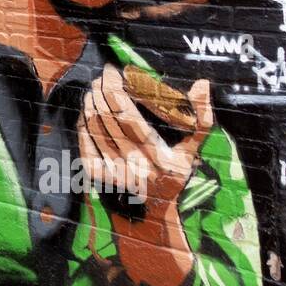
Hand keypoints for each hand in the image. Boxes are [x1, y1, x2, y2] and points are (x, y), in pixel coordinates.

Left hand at [77, 65, 214, 285]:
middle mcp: (134, 166)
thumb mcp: (192, 152)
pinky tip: (86, 110)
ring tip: (93, 88)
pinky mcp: (98, 177)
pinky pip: (85, 143)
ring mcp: (114, 173)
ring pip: (95, 129)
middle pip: (109, 119)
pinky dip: (83, 124)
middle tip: (102, 76)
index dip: (117, 91)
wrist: (152, 212)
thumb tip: (202, 83)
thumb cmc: (173, 175)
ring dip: (91, 104)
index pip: (129, 117)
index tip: (114, 72)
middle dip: (101, 92)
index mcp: (158, 157)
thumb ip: (200, 119)